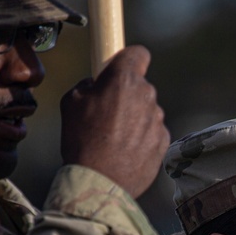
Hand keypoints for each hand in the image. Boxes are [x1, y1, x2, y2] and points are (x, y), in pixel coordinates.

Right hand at [60, 45, 170, 197]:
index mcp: (124, 79)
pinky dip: (143, 137)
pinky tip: (126, 150)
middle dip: (127, 94)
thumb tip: (97, 85)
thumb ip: (89, 85)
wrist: (99, 180)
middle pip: (140, 86)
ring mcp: (158, 119)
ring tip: (115, 137)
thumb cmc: (81, 139)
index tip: (121, 69)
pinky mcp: (164, 141)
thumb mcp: (71, 101)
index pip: (138, 54)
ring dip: (135, 117)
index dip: (129, 60)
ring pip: (147, 110)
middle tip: (108, 112)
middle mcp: (146, 95)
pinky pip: (153, 131)